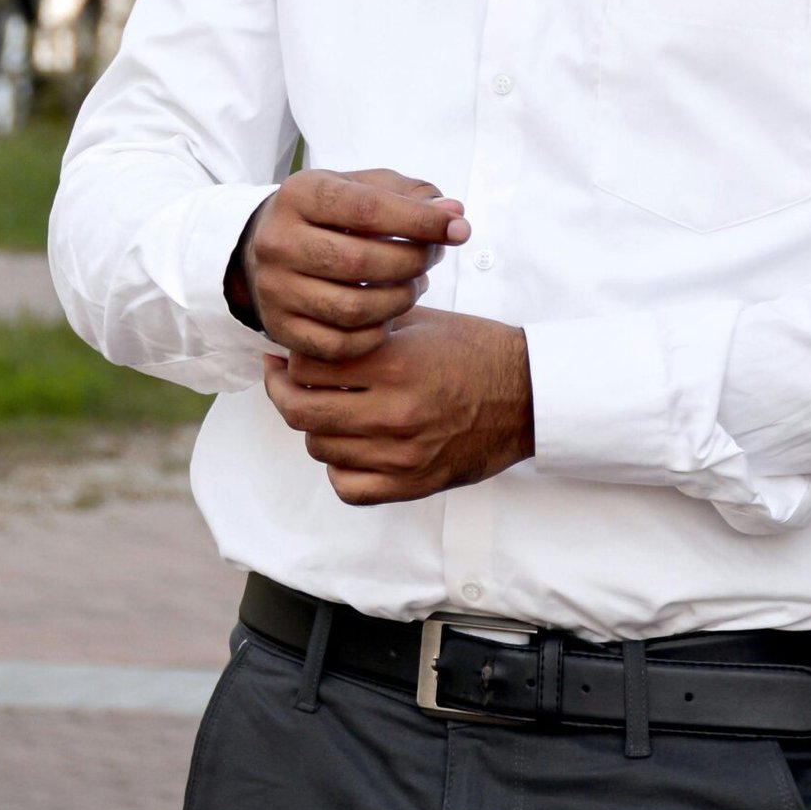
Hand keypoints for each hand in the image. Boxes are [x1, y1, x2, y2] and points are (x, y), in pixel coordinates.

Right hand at [240, 168, 469, 361]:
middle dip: (412, 263)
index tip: (459, 230)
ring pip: (352, 309)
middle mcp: (278, 241)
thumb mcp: (363, 188)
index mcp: (300, 195)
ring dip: (399, 300)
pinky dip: (375, 335)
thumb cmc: (332, 214)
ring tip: (415, 285)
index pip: (367, 210)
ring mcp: (274, 288)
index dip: (420, 222)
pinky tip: (389, 316)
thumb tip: (454, 215)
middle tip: (432, 259)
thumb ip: (411, 196)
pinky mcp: (279, 327)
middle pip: (360, 262)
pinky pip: (338, 345)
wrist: (269, 244)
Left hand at [263, 307, 533, 504]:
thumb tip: (312, 329)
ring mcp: (403, 455)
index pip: (309, 366)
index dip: (293, 356)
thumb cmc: (476, 350)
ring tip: (326, 407)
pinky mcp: (413, 484)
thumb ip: (365, 328)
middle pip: (302, 412)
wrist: (528, 395)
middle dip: (283, 391)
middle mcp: (395, 413)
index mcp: (396, 365)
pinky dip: (340, 467)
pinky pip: (348, 488)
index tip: (291, 352)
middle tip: (282, 378)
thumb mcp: (420, 321)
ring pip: (320, 449)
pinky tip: (349, 446)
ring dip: (315, 427)